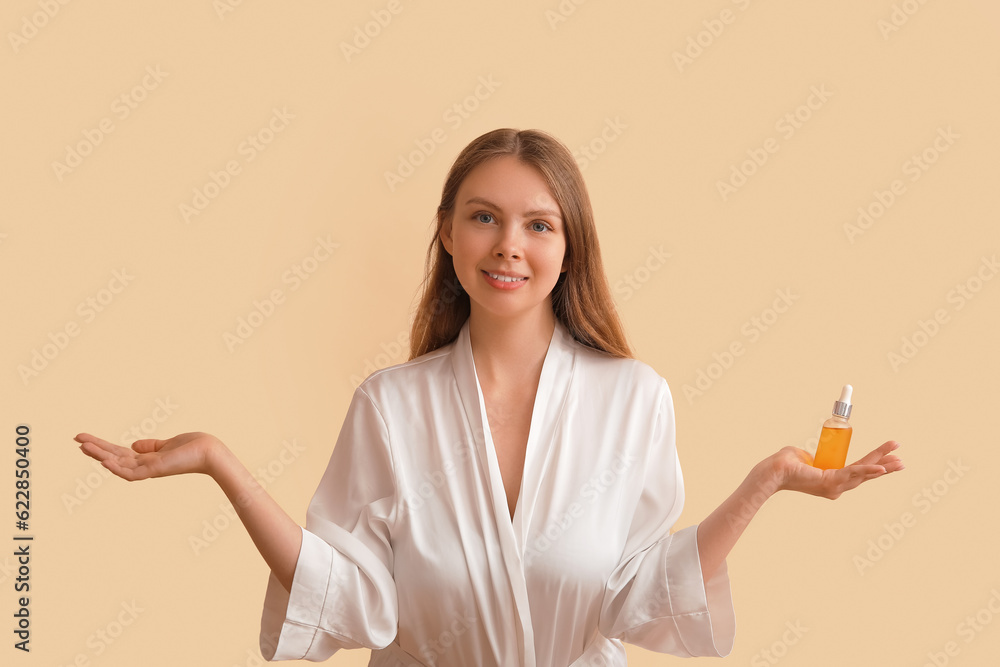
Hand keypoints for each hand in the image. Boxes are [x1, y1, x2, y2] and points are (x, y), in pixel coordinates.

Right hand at [75, 431, 222, 480]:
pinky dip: (116, 467)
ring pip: (118, 464)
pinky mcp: (154, 471)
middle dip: (95, 448)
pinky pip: (131, 473)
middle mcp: (144, 465)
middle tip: (76, 439)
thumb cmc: (193, 447)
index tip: (84, 438)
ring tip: (83, 446)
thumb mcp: (167, 444)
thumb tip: (133, 445)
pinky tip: (104, 460)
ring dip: (100, 455)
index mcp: (146, 458)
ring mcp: (148, 469)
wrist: (210, 452)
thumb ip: (150, 446)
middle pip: (113, 456)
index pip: (118, 452)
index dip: (101, 446)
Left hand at [767, 440, 903, 499]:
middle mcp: (836, 486)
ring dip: (882, 464)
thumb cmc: (786, 462)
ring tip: (899, 459)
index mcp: (833, 479)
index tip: (890, 456)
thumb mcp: (805, 456)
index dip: (874, 463)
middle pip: (866, 474)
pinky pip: (853, 474)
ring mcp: (835, 486)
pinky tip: (882, 468)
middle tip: (903, 459)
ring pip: (863, 473)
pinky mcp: (831, 481)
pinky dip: (868, 470)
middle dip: (885, 465)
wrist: (774, 469)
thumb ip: (812, 457)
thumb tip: (812, 456)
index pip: (859, 470)